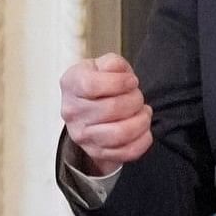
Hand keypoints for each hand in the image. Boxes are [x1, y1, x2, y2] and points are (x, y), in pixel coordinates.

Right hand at [57, 54, 151, 169]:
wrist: (90, 107)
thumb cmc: (100, 83)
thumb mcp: (103, 64)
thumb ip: (113, 63)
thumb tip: (120, 72)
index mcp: (71, 84)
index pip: (92, 86)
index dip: (119, 82)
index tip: (131, 81)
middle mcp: (72, 112)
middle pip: (112, 109)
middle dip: (135, 100)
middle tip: (138, 96)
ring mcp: (83, 136)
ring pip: (120, 134)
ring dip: (141, 121)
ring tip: (143, 112)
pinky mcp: (97, 152)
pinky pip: (127, 152)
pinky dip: (143, 140)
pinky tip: (144, 128)